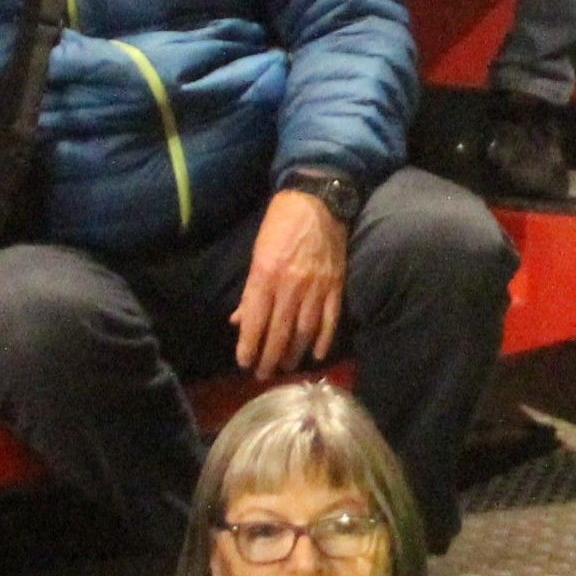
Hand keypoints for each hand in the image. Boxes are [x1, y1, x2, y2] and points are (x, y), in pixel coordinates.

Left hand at [233, 188, 350, 376]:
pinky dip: (323, 340)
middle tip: (263, 375)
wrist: (318, 201)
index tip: (244, 362)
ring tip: (285, 368)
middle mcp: (290, 285)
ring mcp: (316, 287)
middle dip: (270, 357)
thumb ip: (250, 290)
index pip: (255, 320)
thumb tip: (239, 320)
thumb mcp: (257, 252)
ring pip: (304, 331)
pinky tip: (315, 355)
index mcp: (266, 275)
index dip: (249, 345)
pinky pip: (329, 319)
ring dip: (293, 354)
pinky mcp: (336, 285)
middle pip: (279, 331)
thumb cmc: (280, 223)